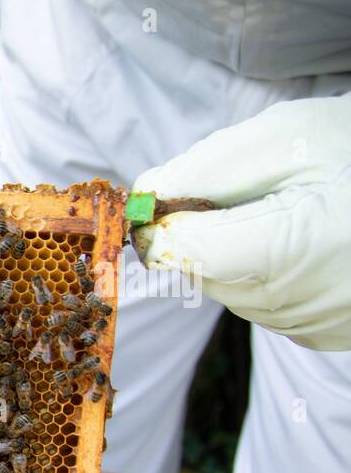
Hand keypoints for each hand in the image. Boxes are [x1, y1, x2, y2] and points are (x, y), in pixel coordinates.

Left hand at [132, 95, 350, 351]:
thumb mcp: (289, 136)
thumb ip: (206, 167)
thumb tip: (144, 195)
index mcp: (290, 250)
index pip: (179, 252)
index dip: (164, 219)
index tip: (174, 191)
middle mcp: (299, 304)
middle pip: (199, 272)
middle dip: (203, 231)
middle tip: (254, 191)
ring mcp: (315, 327)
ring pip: (227, 291)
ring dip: (235, 252)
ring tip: (293, 211)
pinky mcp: (328, 336)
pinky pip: (264, 305)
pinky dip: (267, 273)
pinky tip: (312, 241)